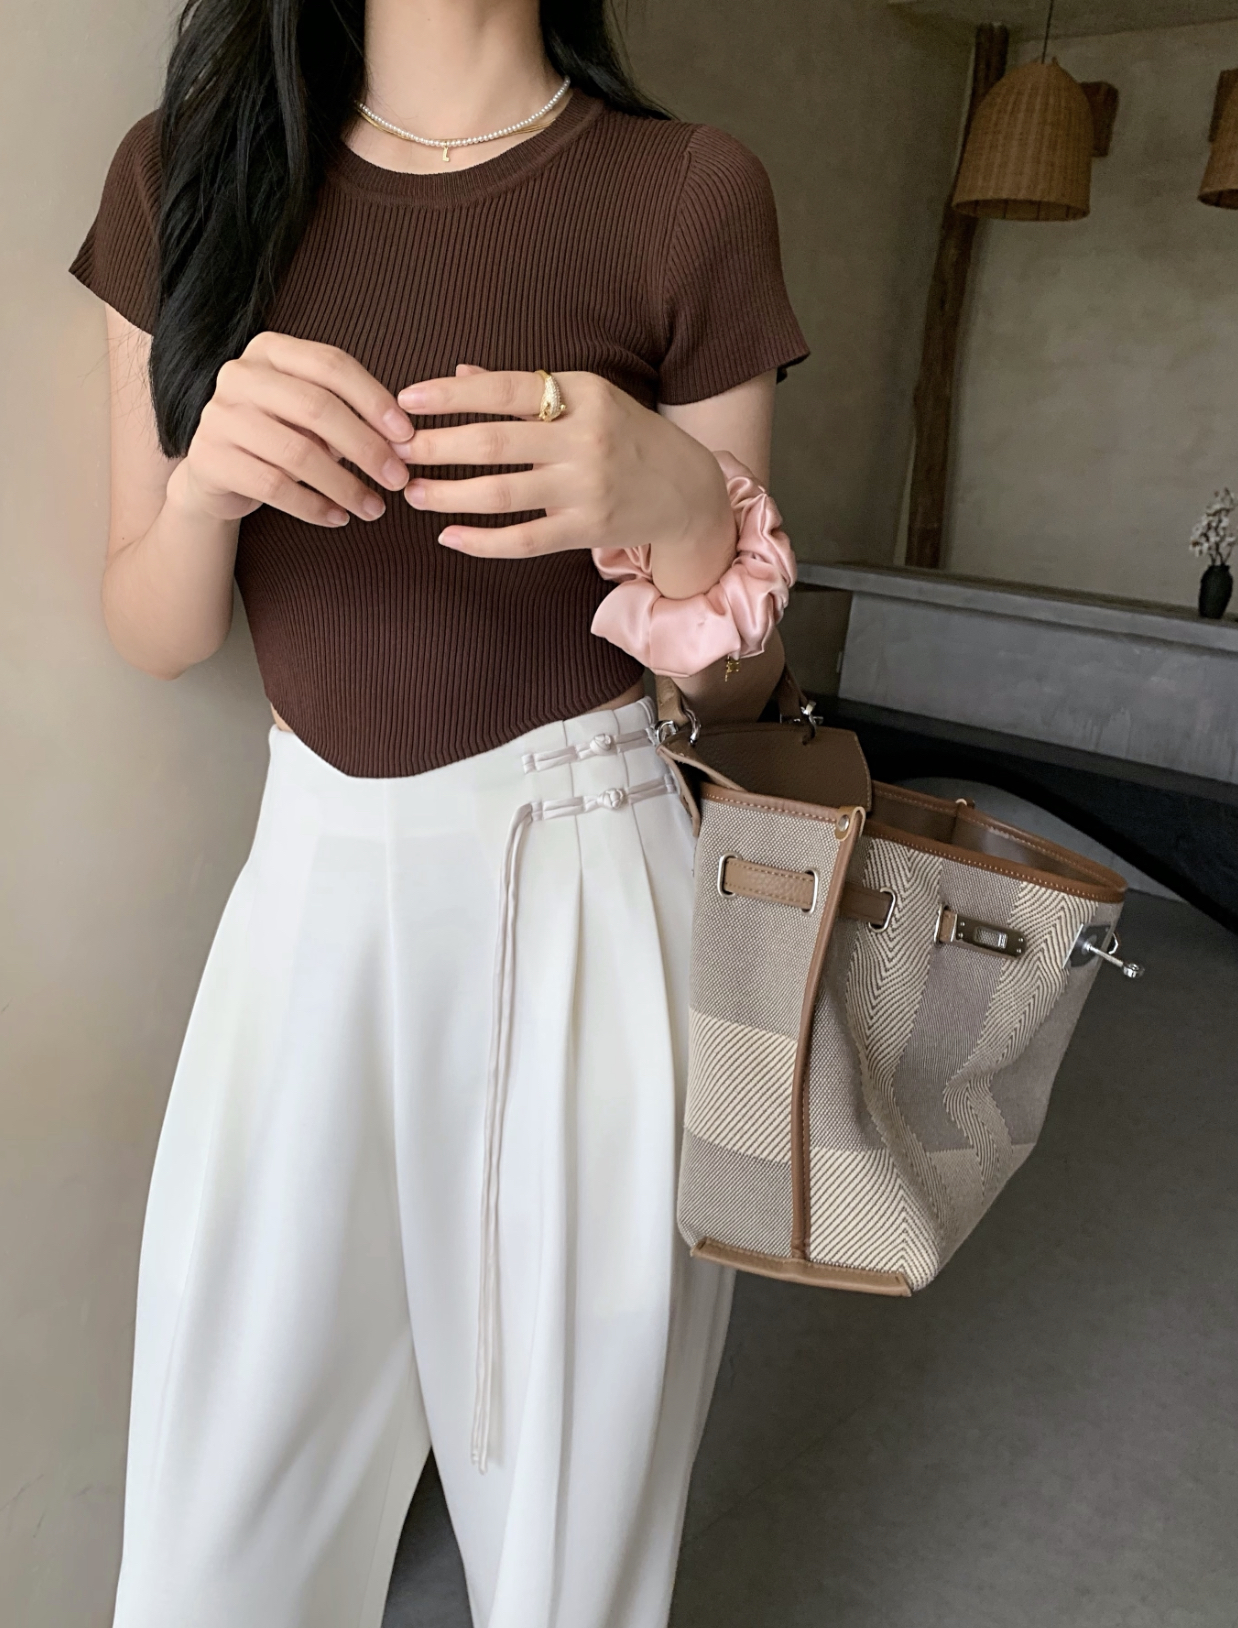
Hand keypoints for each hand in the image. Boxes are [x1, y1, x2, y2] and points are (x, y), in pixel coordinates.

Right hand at [172, 332, 415, 527]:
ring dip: (345, 486)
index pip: (332, 364)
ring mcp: (220, 416)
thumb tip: (400, 442)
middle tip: (398, 479)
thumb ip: (348, 415)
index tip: (406, 435)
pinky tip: (338, 517)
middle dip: (366, 447)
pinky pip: (275, 487)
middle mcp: (240, 375)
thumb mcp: (310, 415)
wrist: (217, 473)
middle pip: (318, 407)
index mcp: (269, 350)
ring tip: (374, 508)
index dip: (374, 399)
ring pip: (298, 453)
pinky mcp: (210, 459)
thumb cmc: (278, 436)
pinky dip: (314, 507)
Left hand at [392, 366, 736, 596]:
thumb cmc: (627, 437)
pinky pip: (524, 540)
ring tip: (413, 492)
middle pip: (495, 442)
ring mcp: (587, 487)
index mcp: (584, 394)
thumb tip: (458, 374)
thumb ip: (524, 389)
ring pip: (502, 493)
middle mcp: (586, 438)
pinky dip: (482, 542)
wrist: (688, 490)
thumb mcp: (587, 398)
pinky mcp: (588, 529)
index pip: (505, 390)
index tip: (405, 400)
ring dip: (448, 494)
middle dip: (437, 447)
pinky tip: (449, 537)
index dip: (450, 395)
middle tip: (397, 451)